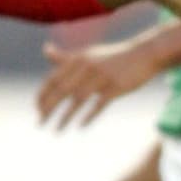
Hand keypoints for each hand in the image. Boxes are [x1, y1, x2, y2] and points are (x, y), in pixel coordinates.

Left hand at [37, 40, 155, 129]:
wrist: (144, 54)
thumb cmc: (113, 57)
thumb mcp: (88, 54)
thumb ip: (65, 56)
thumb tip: (44, 50)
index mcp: (78, 59)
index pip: (53, 79)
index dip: (43, 95)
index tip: (37, 110)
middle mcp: (87, 66)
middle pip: (62, 90)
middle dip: (48, 107)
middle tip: (40, 122)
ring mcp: (102, 77)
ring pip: (78, 99)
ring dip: (65, 116)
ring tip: (56, 130)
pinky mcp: (116, 87)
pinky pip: (99, 104)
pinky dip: (89, 115)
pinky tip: (80, 126)